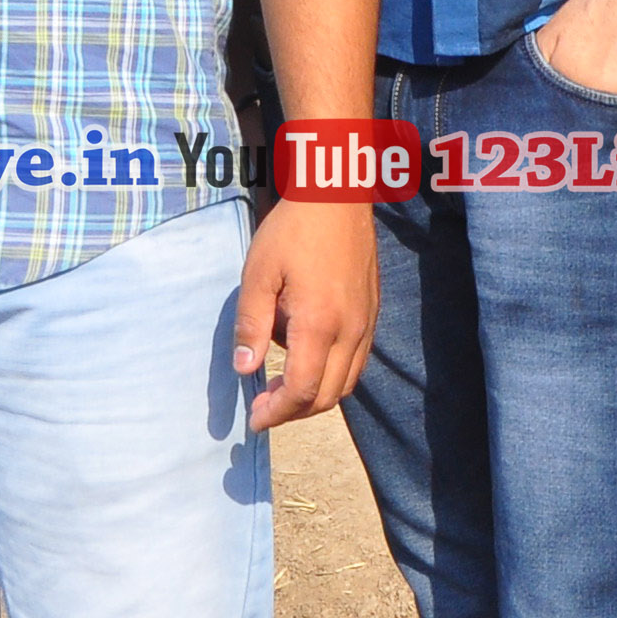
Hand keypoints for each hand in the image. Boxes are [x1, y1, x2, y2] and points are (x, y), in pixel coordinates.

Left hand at [234, 197, 378, 428]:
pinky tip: (306, 357)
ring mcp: (366, 324)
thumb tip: (244, 369)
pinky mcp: (372, 314)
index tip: (254, 421)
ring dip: (313, 396)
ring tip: (281, 385)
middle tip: (262, 406)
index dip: (276, 413)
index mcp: (320, 324)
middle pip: (327, 397)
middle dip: (293, 411)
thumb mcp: (259, 273)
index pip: (301, 390)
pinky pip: (356, 362)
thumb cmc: (293, 230)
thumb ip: (251, 324)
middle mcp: (350, 331)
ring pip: (346, 384)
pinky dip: (332, 375)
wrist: (337, 196)